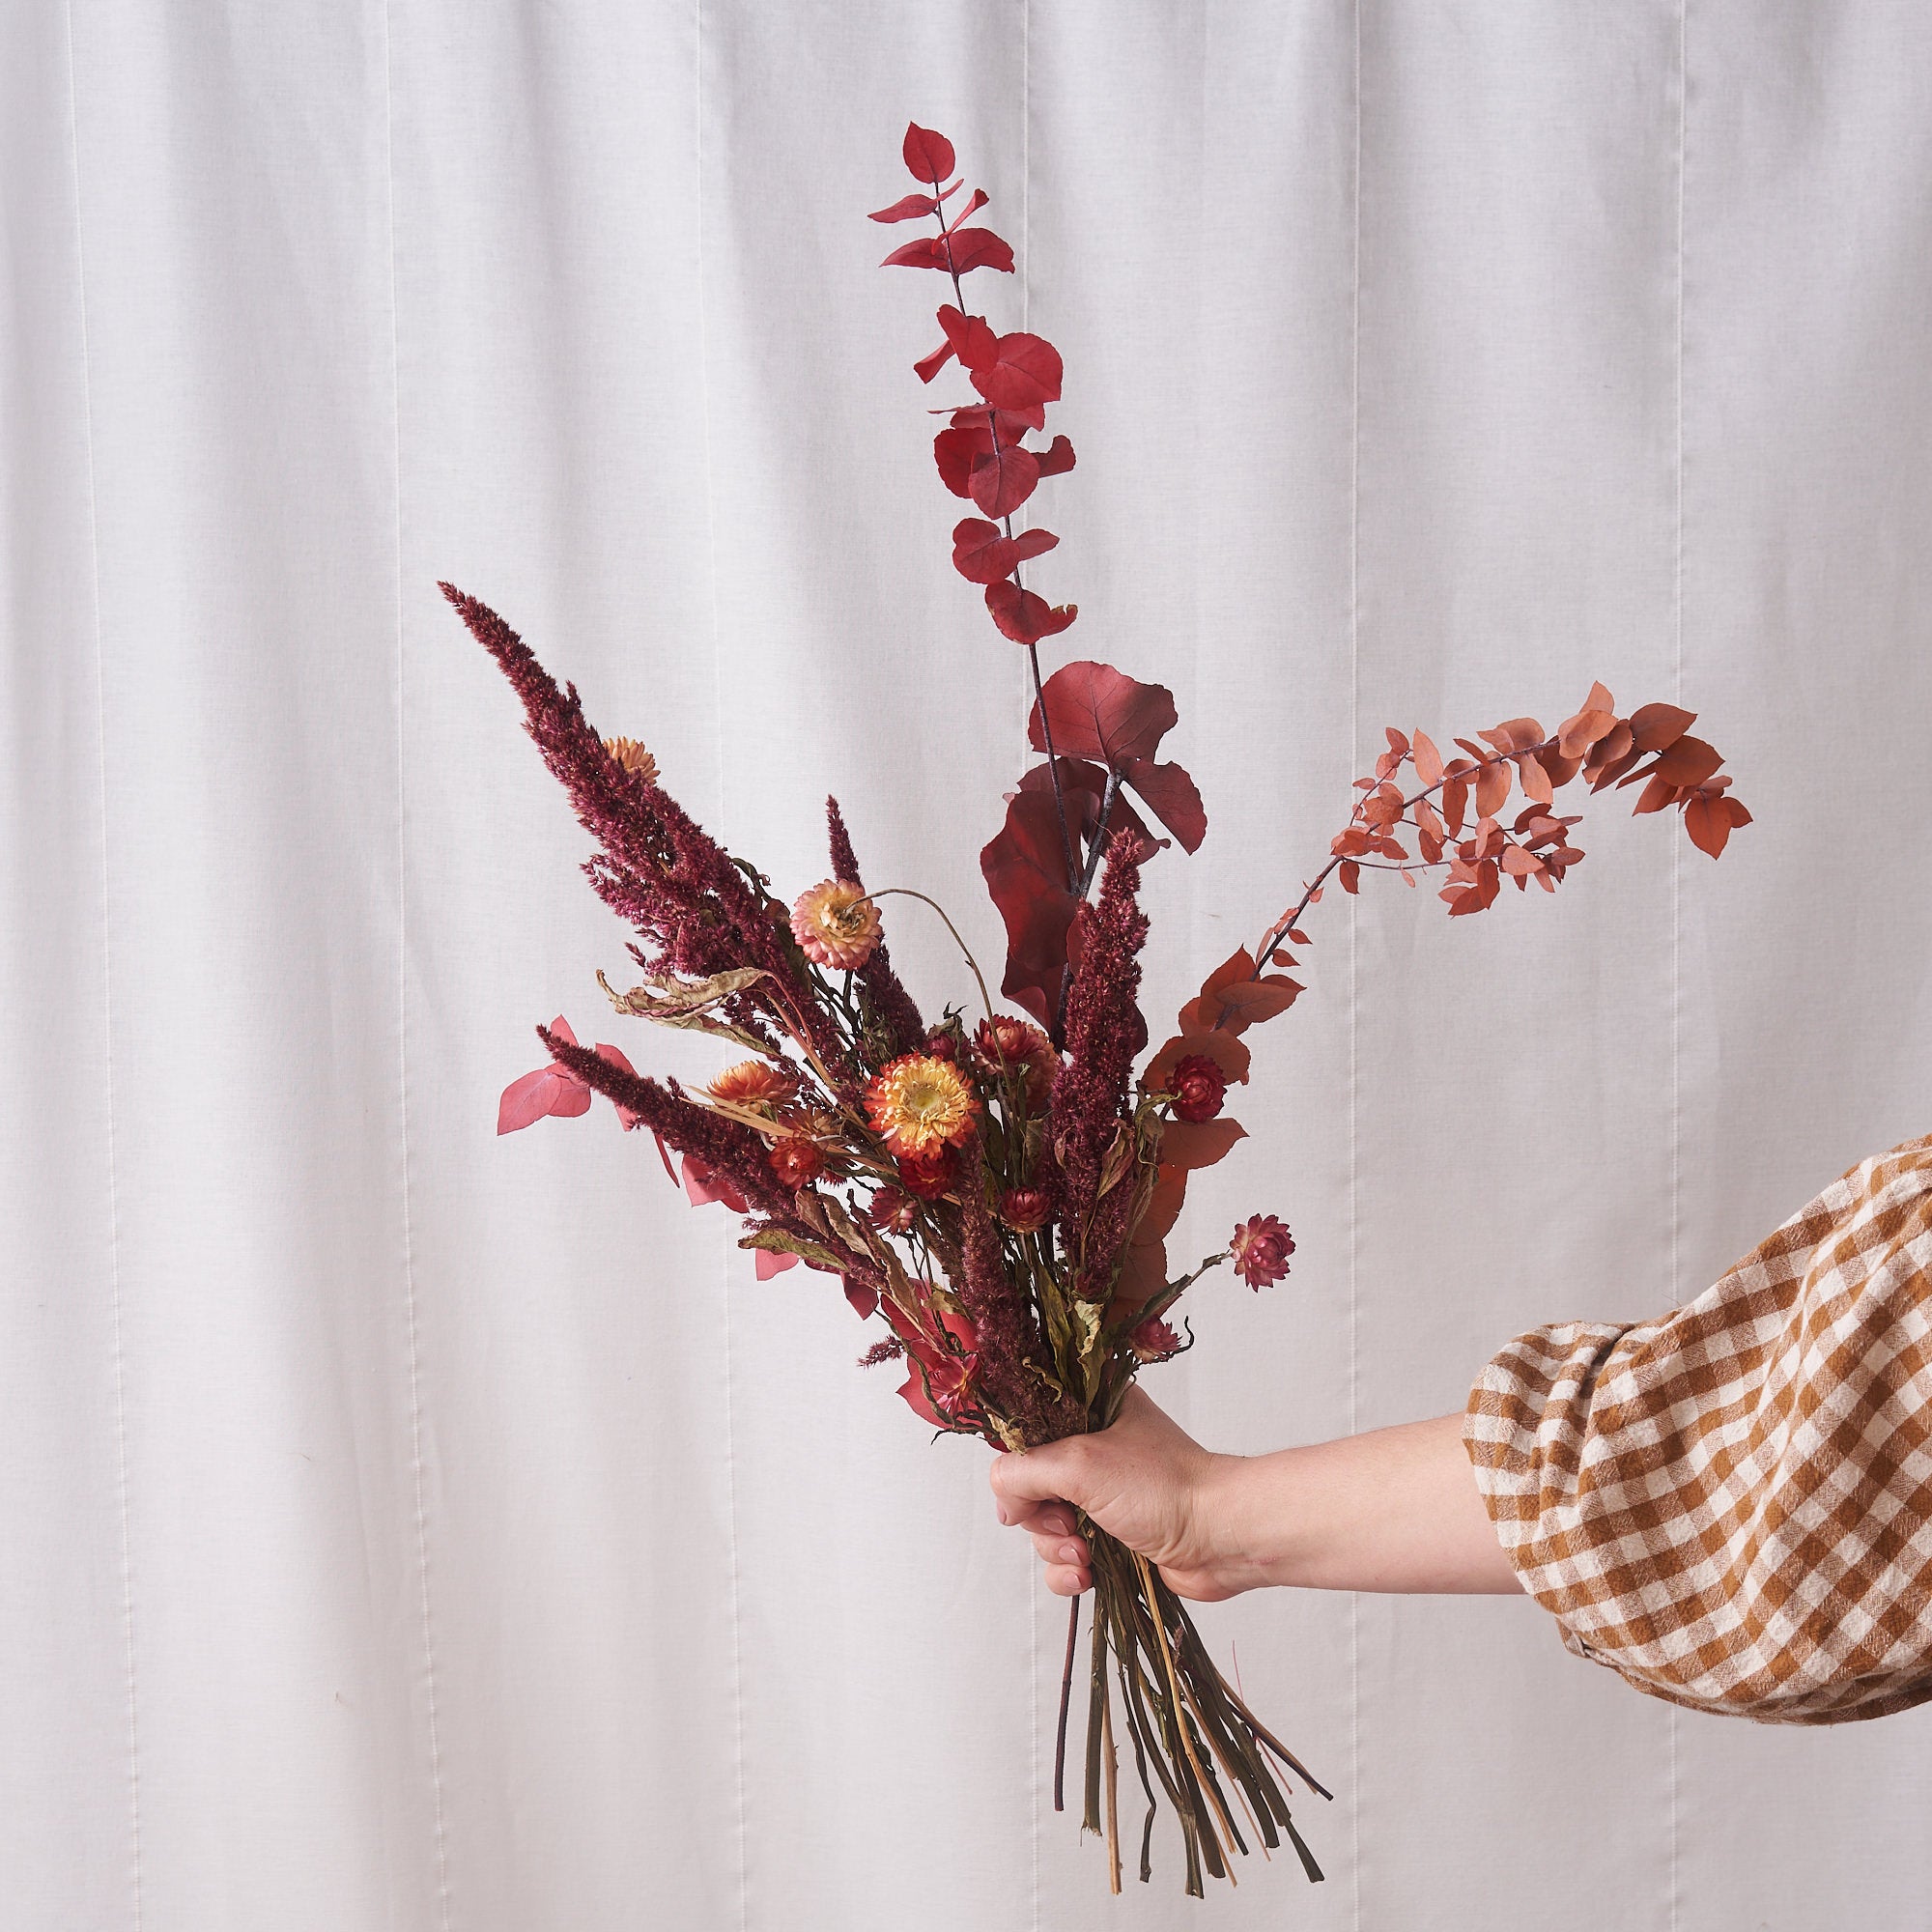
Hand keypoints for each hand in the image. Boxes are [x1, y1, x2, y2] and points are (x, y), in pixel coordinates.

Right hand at [989, 1391, 1524, 1599]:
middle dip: (1036, 1519)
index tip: (1023, 1483)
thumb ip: (1029, 1471)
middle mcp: (1096, 1442)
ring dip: (1054, 1554)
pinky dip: (1075, 1573)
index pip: (1020, 1419)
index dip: (1012, 1454)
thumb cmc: (1182, 1490)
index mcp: (1087, 1407)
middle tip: (1066, 1537)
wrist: (1248, 1537)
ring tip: (1088, 1564)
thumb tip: (995, 1484)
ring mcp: (1110, 1489)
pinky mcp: (1126, 1532)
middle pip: (1028, 1480)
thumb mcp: (1086, 1468)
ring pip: (1044, 1526)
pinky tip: (1096, 1579)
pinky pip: (1071, 1556)